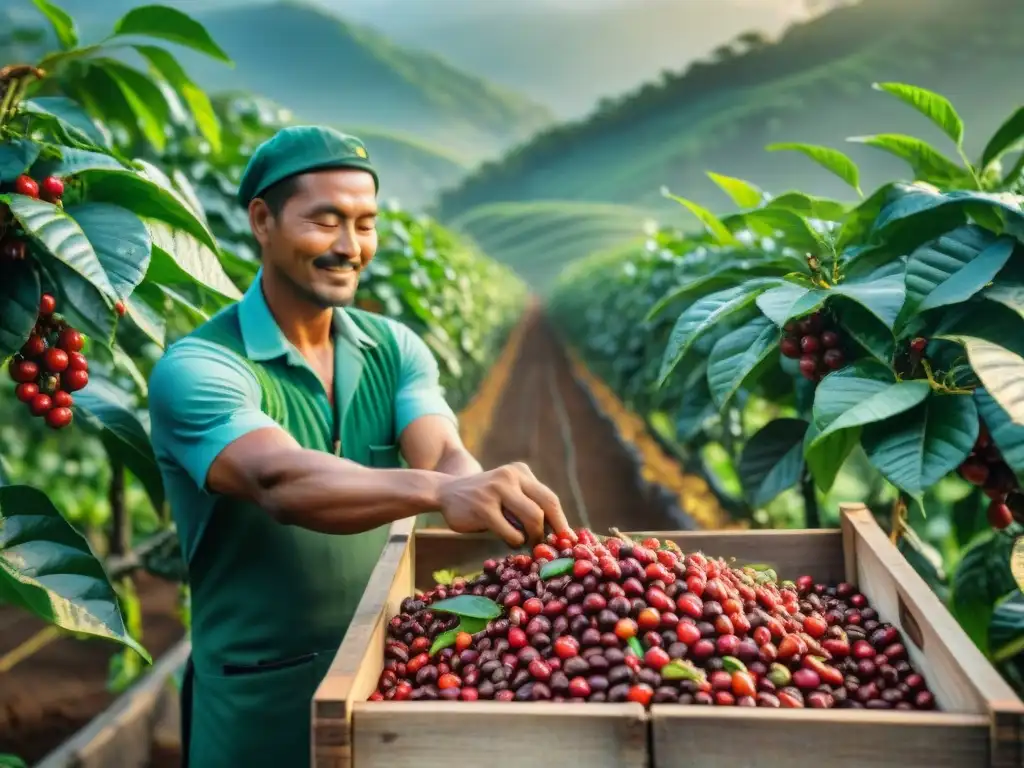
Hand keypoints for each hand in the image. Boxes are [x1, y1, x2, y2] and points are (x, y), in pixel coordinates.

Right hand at [437, 462, 573, 547]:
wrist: (444, 492)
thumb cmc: (483, 500)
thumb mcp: (507, 493)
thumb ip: (528, 505)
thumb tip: (558, 534)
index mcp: (520, 472)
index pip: (549, 498)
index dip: (561, 521)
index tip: (568, 540)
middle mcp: (510, 476)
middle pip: (546, 506)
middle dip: (552, 530)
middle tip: (548, 546)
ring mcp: (496, 490)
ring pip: (533, 518)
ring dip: (533, 537)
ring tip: (526, 543)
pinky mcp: (483, 508)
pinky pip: (512, 532)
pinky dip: (514, 541)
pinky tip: (508, 540)